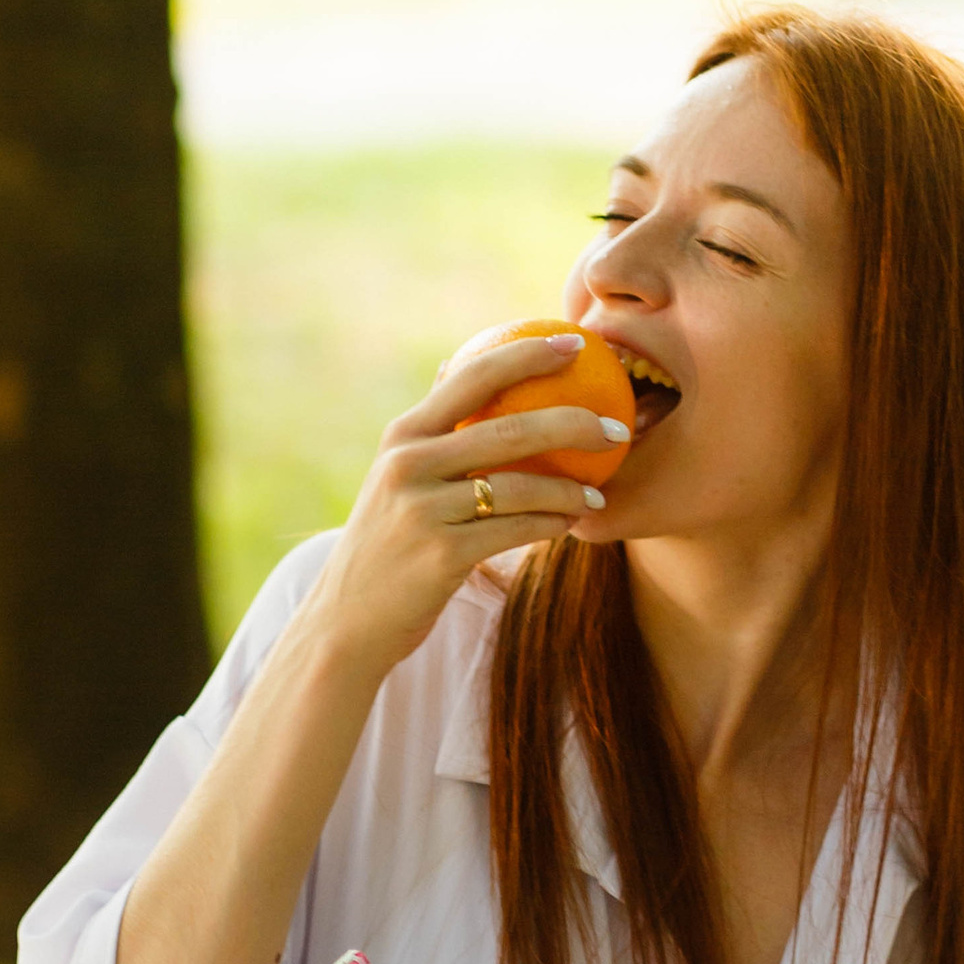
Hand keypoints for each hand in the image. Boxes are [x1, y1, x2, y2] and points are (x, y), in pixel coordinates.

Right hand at [307, 337, 628, 674]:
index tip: (576, 342)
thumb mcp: (394, 476)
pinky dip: (551, 524)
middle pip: (510, 429)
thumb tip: (455, 363)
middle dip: (575, 423)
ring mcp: (422, 509)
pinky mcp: (441, 554)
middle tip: (616, 426)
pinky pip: (516, 530)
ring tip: (597, 493)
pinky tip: (571, 524)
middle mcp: (408, 464)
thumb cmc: (386, 543)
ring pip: (520, 486)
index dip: (528, 353)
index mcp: (402, 436)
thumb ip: (429, 426)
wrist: (346, 622)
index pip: (473, 376)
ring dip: (571, 489)